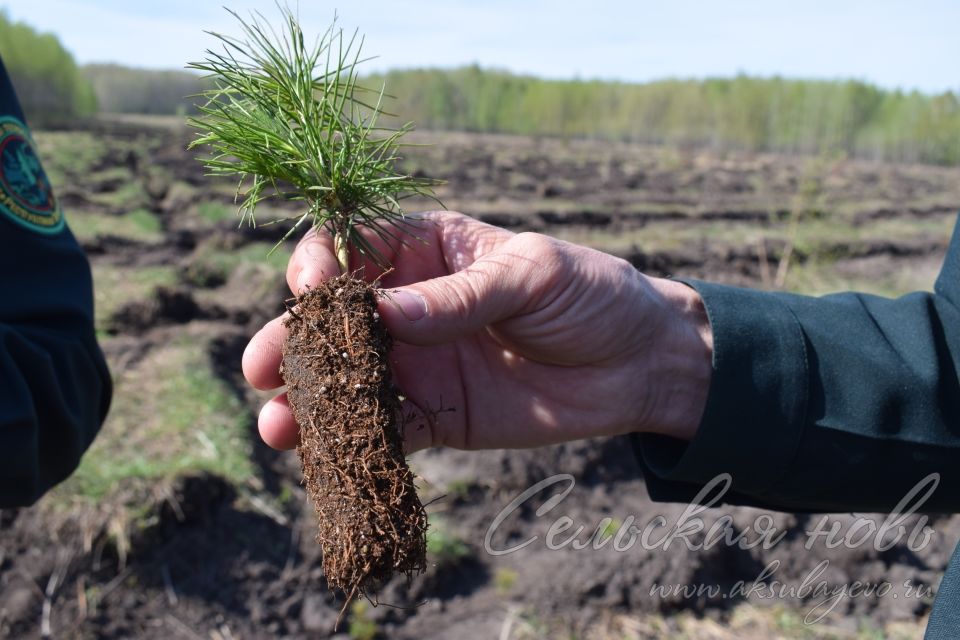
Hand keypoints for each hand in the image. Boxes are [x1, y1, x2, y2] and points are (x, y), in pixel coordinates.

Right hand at [242, 211, 712, 452]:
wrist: (637, 363)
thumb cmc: (590, 294)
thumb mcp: (532, 275)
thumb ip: (461, 297)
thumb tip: (387, 313)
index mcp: (427, 251)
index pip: (351, 248)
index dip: (319, 266)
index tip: (311, 292)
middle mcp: (410, 307)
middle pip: (334, 321)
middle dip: (293, 343)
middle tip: (262, 369)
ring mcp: (420, 364)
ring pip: (349, 382)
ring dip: (311, 402)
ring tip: (281, 425)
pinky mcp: (439, 416)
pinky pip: (389, 431)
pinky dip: (361, 443)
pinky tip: (334, 457)